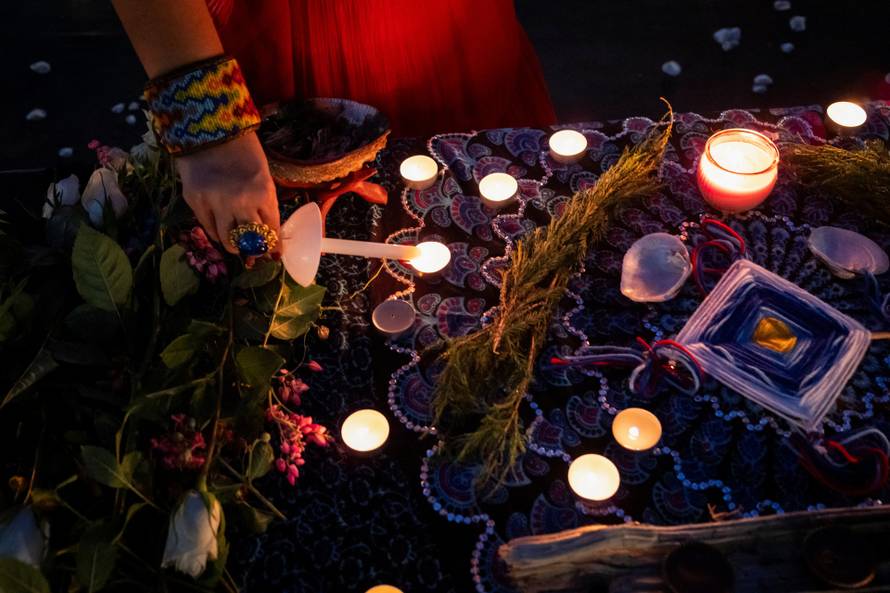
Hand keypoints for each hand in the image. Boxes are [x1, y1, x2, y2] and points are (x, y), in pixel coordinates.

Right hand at [176, 131, 278, 254]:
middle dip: (255, 250)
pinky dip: (216, 234)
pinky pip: (208, 229)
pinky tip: (221, 231)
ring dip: (234, 246)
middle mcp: (240, 201)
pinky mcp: (195, 201)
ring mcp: (215, 203)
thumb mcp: (263, 176)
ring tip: (236, 246)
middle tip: (255, 253)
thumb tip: (269, 233)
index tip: (273, 253)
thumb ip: (266, 204)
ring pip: (227, 240)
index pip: (271, 230)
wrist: (209, 130)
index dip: (273, 245)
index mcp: (263, 193)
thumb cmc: (243, 151)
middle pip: (250, 241)